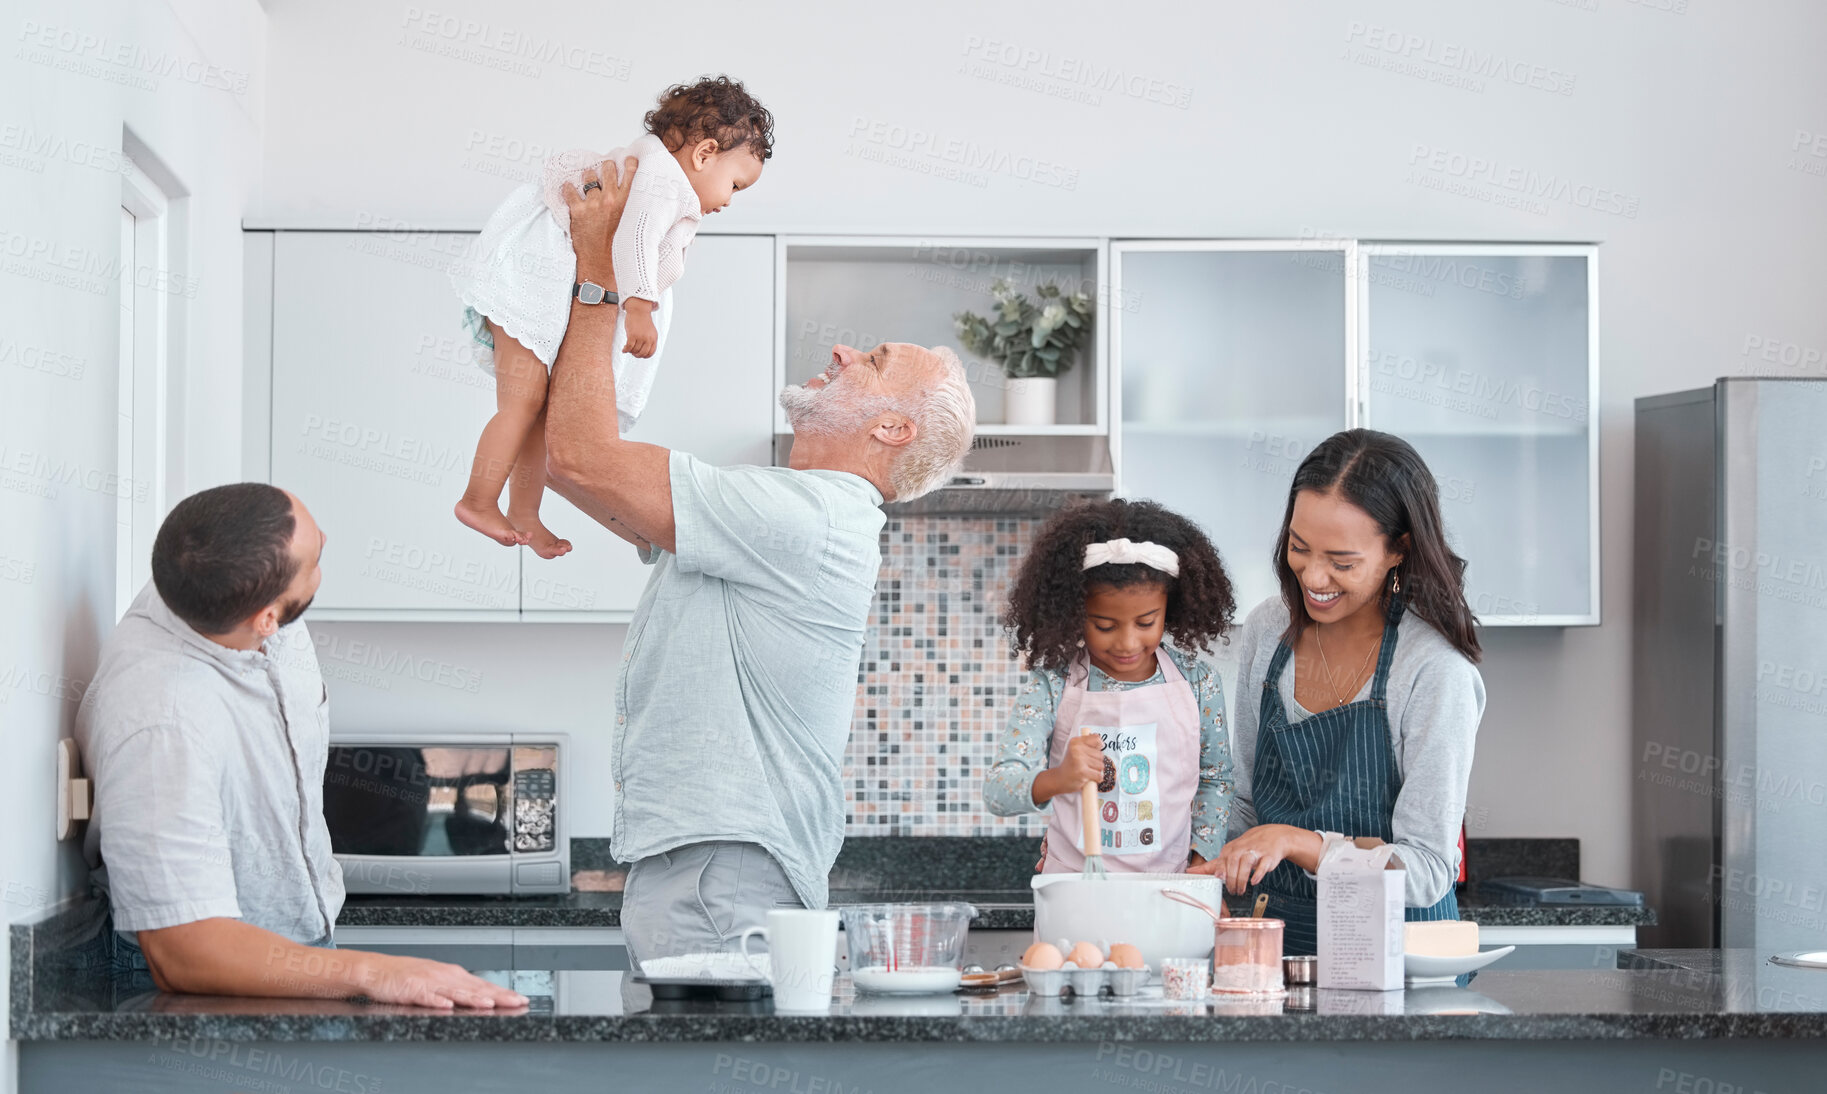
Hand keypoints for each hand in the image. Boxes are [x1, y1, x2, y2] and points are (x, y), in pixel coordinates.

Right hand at [349, 952, 527, 1009]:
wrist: (377, 970)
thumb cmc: (406, 977)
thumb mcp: (437, 981)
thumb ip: (458, 990)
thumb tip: (483, 998)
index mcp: (453, 975)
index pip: (483, 986)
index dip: (503, 993)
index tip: (522, 1000)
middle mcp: (445, 976)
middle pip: (476, 988)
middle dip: (498, 996)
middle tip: (517, 1002)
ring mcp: (429, 982)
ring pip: (456, 991)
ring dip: (474, 998)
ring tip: (490, 1004)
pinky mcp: (412, 990)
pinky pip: (427, 996)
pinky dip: (438, 1000)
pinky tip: (448, 1006)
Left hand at [561, 155, 636, 283]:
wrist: (604, 269)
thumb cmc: (622, 253)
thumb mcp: (641, 231)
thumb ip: (645, 217)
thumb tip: (665, 217)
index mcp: (629, 203)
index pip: (631, 171)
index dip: (629, 162)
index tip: (627, 160)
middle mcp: (611, 199)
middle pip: (607, 168)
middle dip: (606, 167)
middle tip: (605, 170)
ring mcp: (593, 204)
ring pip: (588, 177)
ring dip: (588, 178)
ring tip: (588, 182)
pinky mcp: (577, 211)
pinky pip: (569, 191)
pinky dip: (568, 189)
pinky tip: (569, 190)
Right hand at [622, 302, 657, 357]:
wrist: (639, 310)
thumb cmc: (643, 320)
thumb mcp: (650, 331)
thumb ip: (649, 340)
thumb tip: (644, 351)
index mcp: (654, 338)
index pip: (651, 353)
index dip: (645, 356)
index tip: (640, 355)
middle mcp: (648, 339)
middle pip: (643, 353)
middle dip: (637, 355)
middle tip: (633, 353)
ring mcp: (641, 337)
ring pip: (635, 351)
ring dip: (630, 352)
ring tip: (628, 349)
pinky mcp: (633, 335)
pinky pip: (629, 347)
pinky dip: (626, 350)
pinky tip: (624, 349)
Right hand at [1055, 733, 1104, 788]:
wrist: (1060, 779)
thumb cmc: (1071, 765)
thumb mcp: (1076, 750)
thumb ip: (1088, 744)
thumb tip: (1101, 743)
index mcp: (1075, 742)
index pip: (1096, 739)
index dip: (1097, 748)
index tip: (1091, 753)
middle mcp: (1076, 749)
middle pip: (1100, 755)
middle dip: (1096, 762)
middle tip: (1085, 765)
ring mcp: (1079, 760)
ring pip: (1101, 766)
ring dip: (1096, 771)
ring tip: (1086, 771)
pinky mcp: (1082, 772)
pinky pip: (1099, 776)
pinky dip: (1096, 779)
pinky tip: (1087, 778)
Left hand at [1190, 824, 1321, 895]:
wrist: (1271, 836)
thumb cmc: (1246, 848)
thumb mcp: (1229, 854)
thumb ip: (1212, 865)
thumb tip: (1189, 871)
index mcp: (1230, 849)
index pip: (1222, 861)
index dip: (1220, 872)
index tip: (1218, 881)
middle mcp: (1241, 849)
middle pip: (1233, 864)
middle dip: (1231, 879)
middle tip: (1232, 891)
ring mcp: (1255, 852)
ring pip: (1246, 864)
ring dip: (1242, 879)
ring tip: (1240, 890)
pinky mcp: (1267, 857)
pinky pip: (1262, 865)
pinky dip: (1258, 874)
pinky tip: (1254, 881)